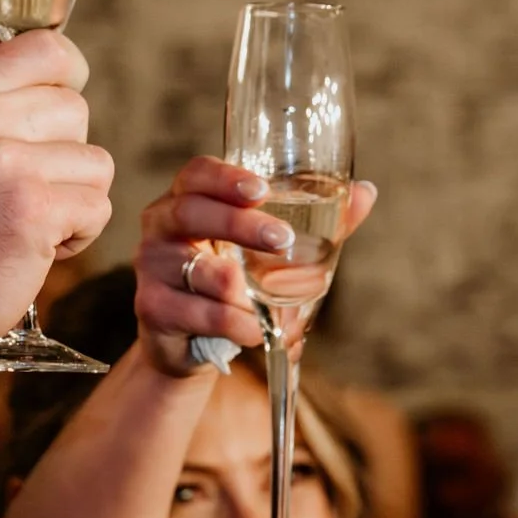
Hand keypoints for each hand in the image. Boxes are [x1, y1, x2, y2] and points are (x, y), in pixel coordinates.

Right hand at [0, 28, 114, 379]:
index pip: (43, 48)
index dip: (66, 77)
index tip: (57, 115)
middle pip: (75, 108)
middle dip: (65, 157)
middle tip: (23, 194)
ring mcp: (4, 161)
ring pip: (94, 161)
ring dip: (74, 201)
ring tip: (25, 225)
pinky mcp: (33, 208)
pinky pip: (97, 206)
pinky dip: (77, 236)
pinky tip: (33, 250)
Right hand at [132, 158, 374, 377]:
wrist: (194, 343)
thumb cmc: (235, 280)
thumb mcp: (273, 250)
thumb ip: (320, 223)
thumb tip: (366, 191)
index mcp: (188, 199)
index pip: (196, 174)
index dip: (225, 178)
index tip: (261, 189)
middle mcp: (161, 226)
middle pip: (191, 211)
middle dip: (238, 224)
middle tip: (283, 240)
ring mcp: (151, 267)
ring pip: (197, 270)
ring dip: (240, 288)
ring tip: (272, 303)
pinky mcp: (152, 308)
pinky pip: (198, 313)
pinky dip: (233, 324)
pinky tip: (255, 331)